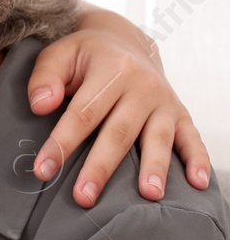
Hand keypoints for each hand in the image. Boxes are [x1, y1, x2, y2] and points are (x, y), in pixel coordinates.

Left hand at [26, 15, 209, 208]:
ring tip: (148, 195)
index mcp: (111, 69)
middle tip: (84, 197)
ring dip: (154, 168)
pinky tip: (197, 183)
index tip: (44, 170)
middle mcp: (143, 86)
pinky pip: (192, 138)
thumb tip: (41, 106)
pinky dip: (198, 160)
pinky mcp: (180, 114)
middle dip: (100, 167)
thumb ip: (45, 78)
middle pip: (119, 132)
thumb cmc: (86, 55)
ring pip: (158, 138)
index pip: (83, 113)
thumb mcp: (59, 55)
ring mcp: (164, 101)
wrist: (125, 41)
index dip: (62, 143)